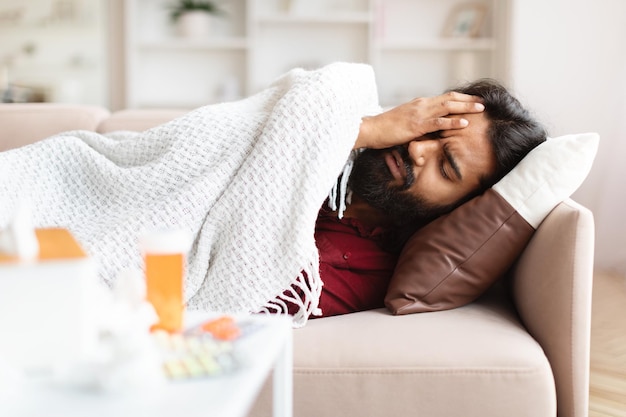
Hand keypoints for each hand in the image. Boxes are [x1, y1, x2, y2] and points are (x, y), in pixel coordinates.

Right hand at [355, 92, 484, 148]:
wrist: (371, 129)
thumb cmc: (385, 128)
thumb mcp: (405, 120)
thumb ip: (418, 119)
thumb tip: (428, 125)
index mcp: (420, 103)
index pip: (444, 98)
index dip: (461, 98)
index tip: (474, 100)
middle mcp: (422, 105)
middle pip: (450, 99)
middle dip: (468, 100)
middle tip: (483, 102)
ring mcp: (419, 114)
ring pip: (448, 107)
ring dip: (466, 107)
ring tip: (480, 109)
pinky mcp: (416, 125)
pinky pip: (438, 122)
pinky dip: (453, 121)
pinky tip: (464, 123)